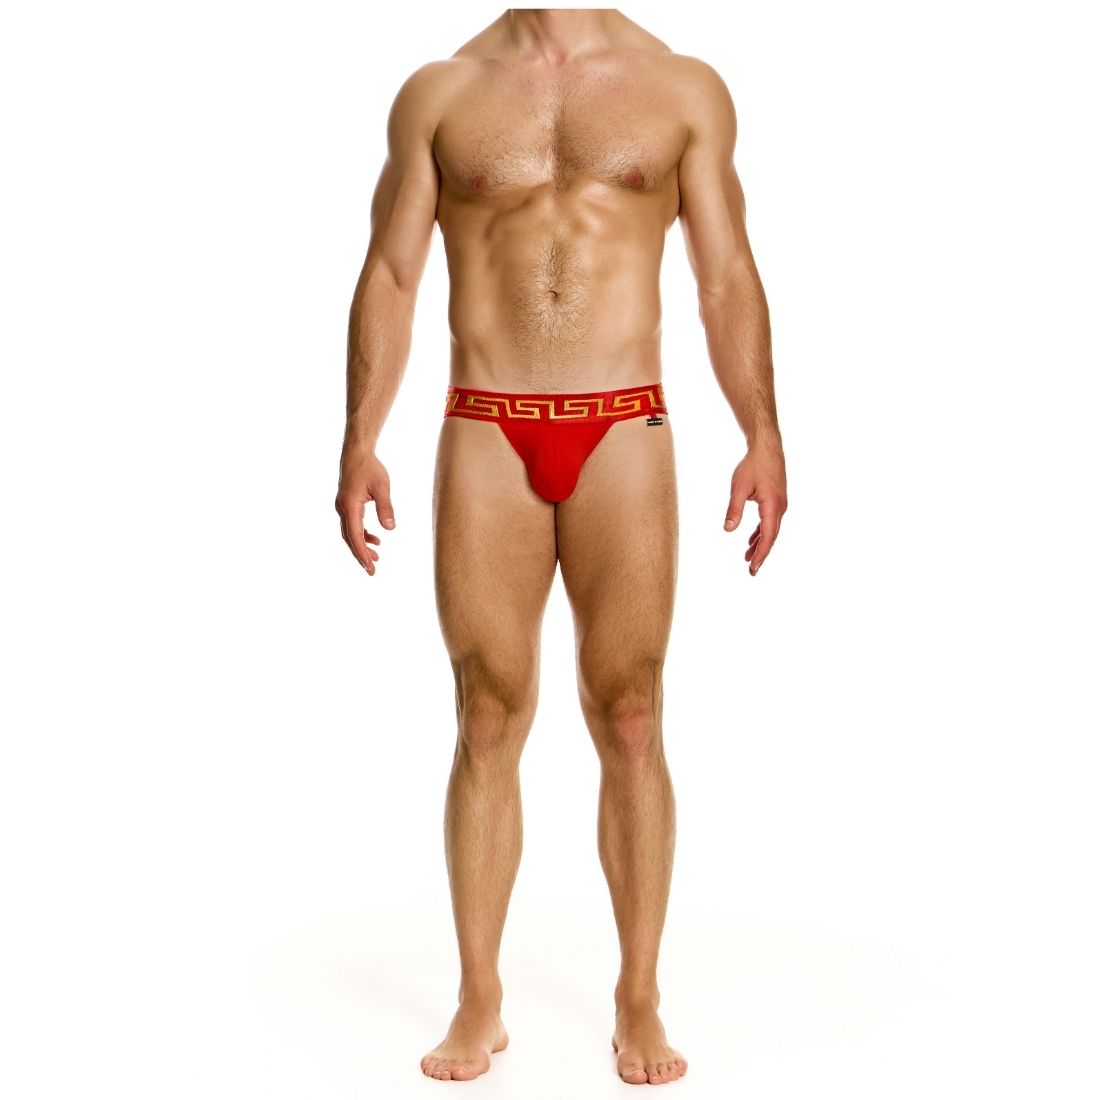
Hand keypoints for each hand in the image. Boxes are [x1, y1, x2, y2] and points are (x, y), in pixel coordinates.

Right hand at [335, 440, 395, 575]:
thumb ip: (386, 508)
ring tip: (376, 556)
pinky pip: (352, 524)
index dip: (362, 553)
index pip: (355, 536)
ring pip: (350, 533)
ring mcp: (343, 507)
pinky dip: (362, 534)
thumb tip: (390, 528)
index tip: (370, 567)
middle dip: (361, 555)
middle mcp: (342, 509)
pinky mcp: (346, 504)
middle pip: (350, 538)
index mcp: (350, 506)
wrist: (356, 452)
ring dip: (361, 545)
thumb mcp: (382, 487)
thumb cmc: (370, 467)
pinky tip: (375, 539)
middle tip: (372, 570)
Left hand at [724, 445, 787, 575]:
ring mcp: (780, 504)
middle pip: (771, 537)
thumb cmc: (753, 465)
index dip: (761, 553)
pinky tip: (752, 540)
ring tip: (748, 558)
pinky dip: (761, 533)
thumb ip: (734, 509)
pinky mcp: (776, 501)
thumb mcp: (739, 487)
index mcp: (772, 506)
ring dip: (760, 544)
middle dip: (761, 554)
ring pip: (771, 530)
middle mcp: (780, 508)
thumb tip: (728, 529)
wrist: (767, 448)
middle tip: (752, 571)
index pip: (767, 536)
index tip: (753, 567)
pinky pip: (769, 522)